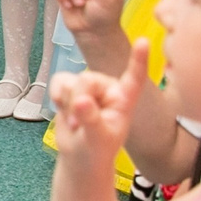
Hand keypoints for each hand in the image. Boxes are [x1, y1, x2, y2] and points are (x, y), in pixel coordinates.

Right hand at [52, 38, 149, 172]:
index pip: (134, 78)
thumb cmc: (96, 152)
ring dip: (67, 103)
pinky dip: (56, 95)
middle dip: (78, 101)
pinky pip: (58, 80)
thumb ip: (91, 120)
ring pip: (71, 80)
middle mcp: (108, 89)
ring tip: (75, 122)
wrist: (78, 158)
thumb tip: (81, 101)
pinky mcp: (71, 87)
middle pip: (87, 79)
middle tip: (80, 124)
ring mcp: (89, 88)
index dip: (138, 60)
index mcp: (124, 100)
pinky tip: (62, 108)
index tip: (145, 41)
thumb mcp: (97, 140)